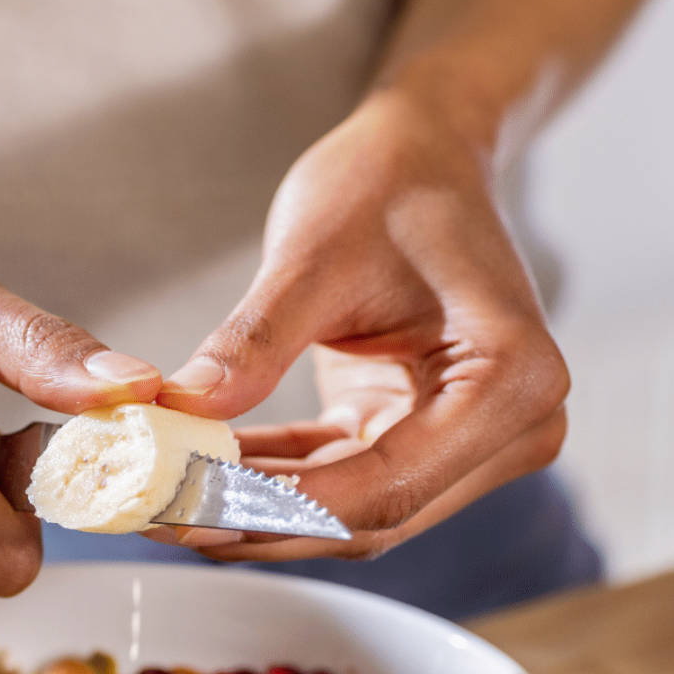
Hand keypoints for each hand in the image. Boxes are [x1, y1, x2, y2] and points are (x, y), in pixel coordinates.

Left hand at [153, 87, 568, 560]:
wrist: (424, 153)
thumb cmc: (391, 180)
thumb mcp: (314, 252)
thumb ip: (255, 340)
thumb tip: (185, 410)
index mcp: (513, 378)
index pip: (387, 483)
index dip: (282, 507)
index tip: (192, 507)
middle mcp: (514, 427)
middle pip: (374, 513)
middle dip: (261, 520)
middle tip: (160, 514)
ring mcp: (476, 443)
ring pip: (354, 513)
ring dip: (259, 509)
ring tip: (164, 499)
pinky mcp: (427, 440)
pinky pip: (342, 481)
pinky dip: (274, 481)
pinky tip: (201, 472)